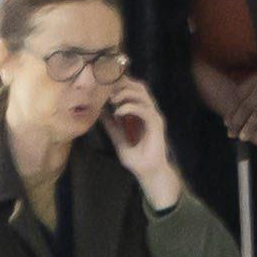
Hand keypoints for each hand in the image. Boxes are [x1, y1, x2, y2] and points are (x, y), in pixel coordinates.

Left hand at [102, 77, 183, 205]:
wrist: (147, 172)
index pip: (134, 90)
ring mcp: (154, 117)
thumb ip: (111, 124)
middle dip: (124, 84)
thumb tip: (99, 111)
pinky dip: (131, 107)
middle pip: (140, 87)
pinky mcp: (157, 125)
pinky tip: (118, 112)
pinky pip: (145, 110)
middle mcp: (150, 111)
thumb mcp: (117, 137)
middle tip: (107, 88)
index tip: (105, 84)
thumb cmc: (136, 157)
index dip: (121, 84)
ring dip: (126, 94)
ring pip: (143, 95)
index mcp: (141, 112)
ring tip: (112, 100)